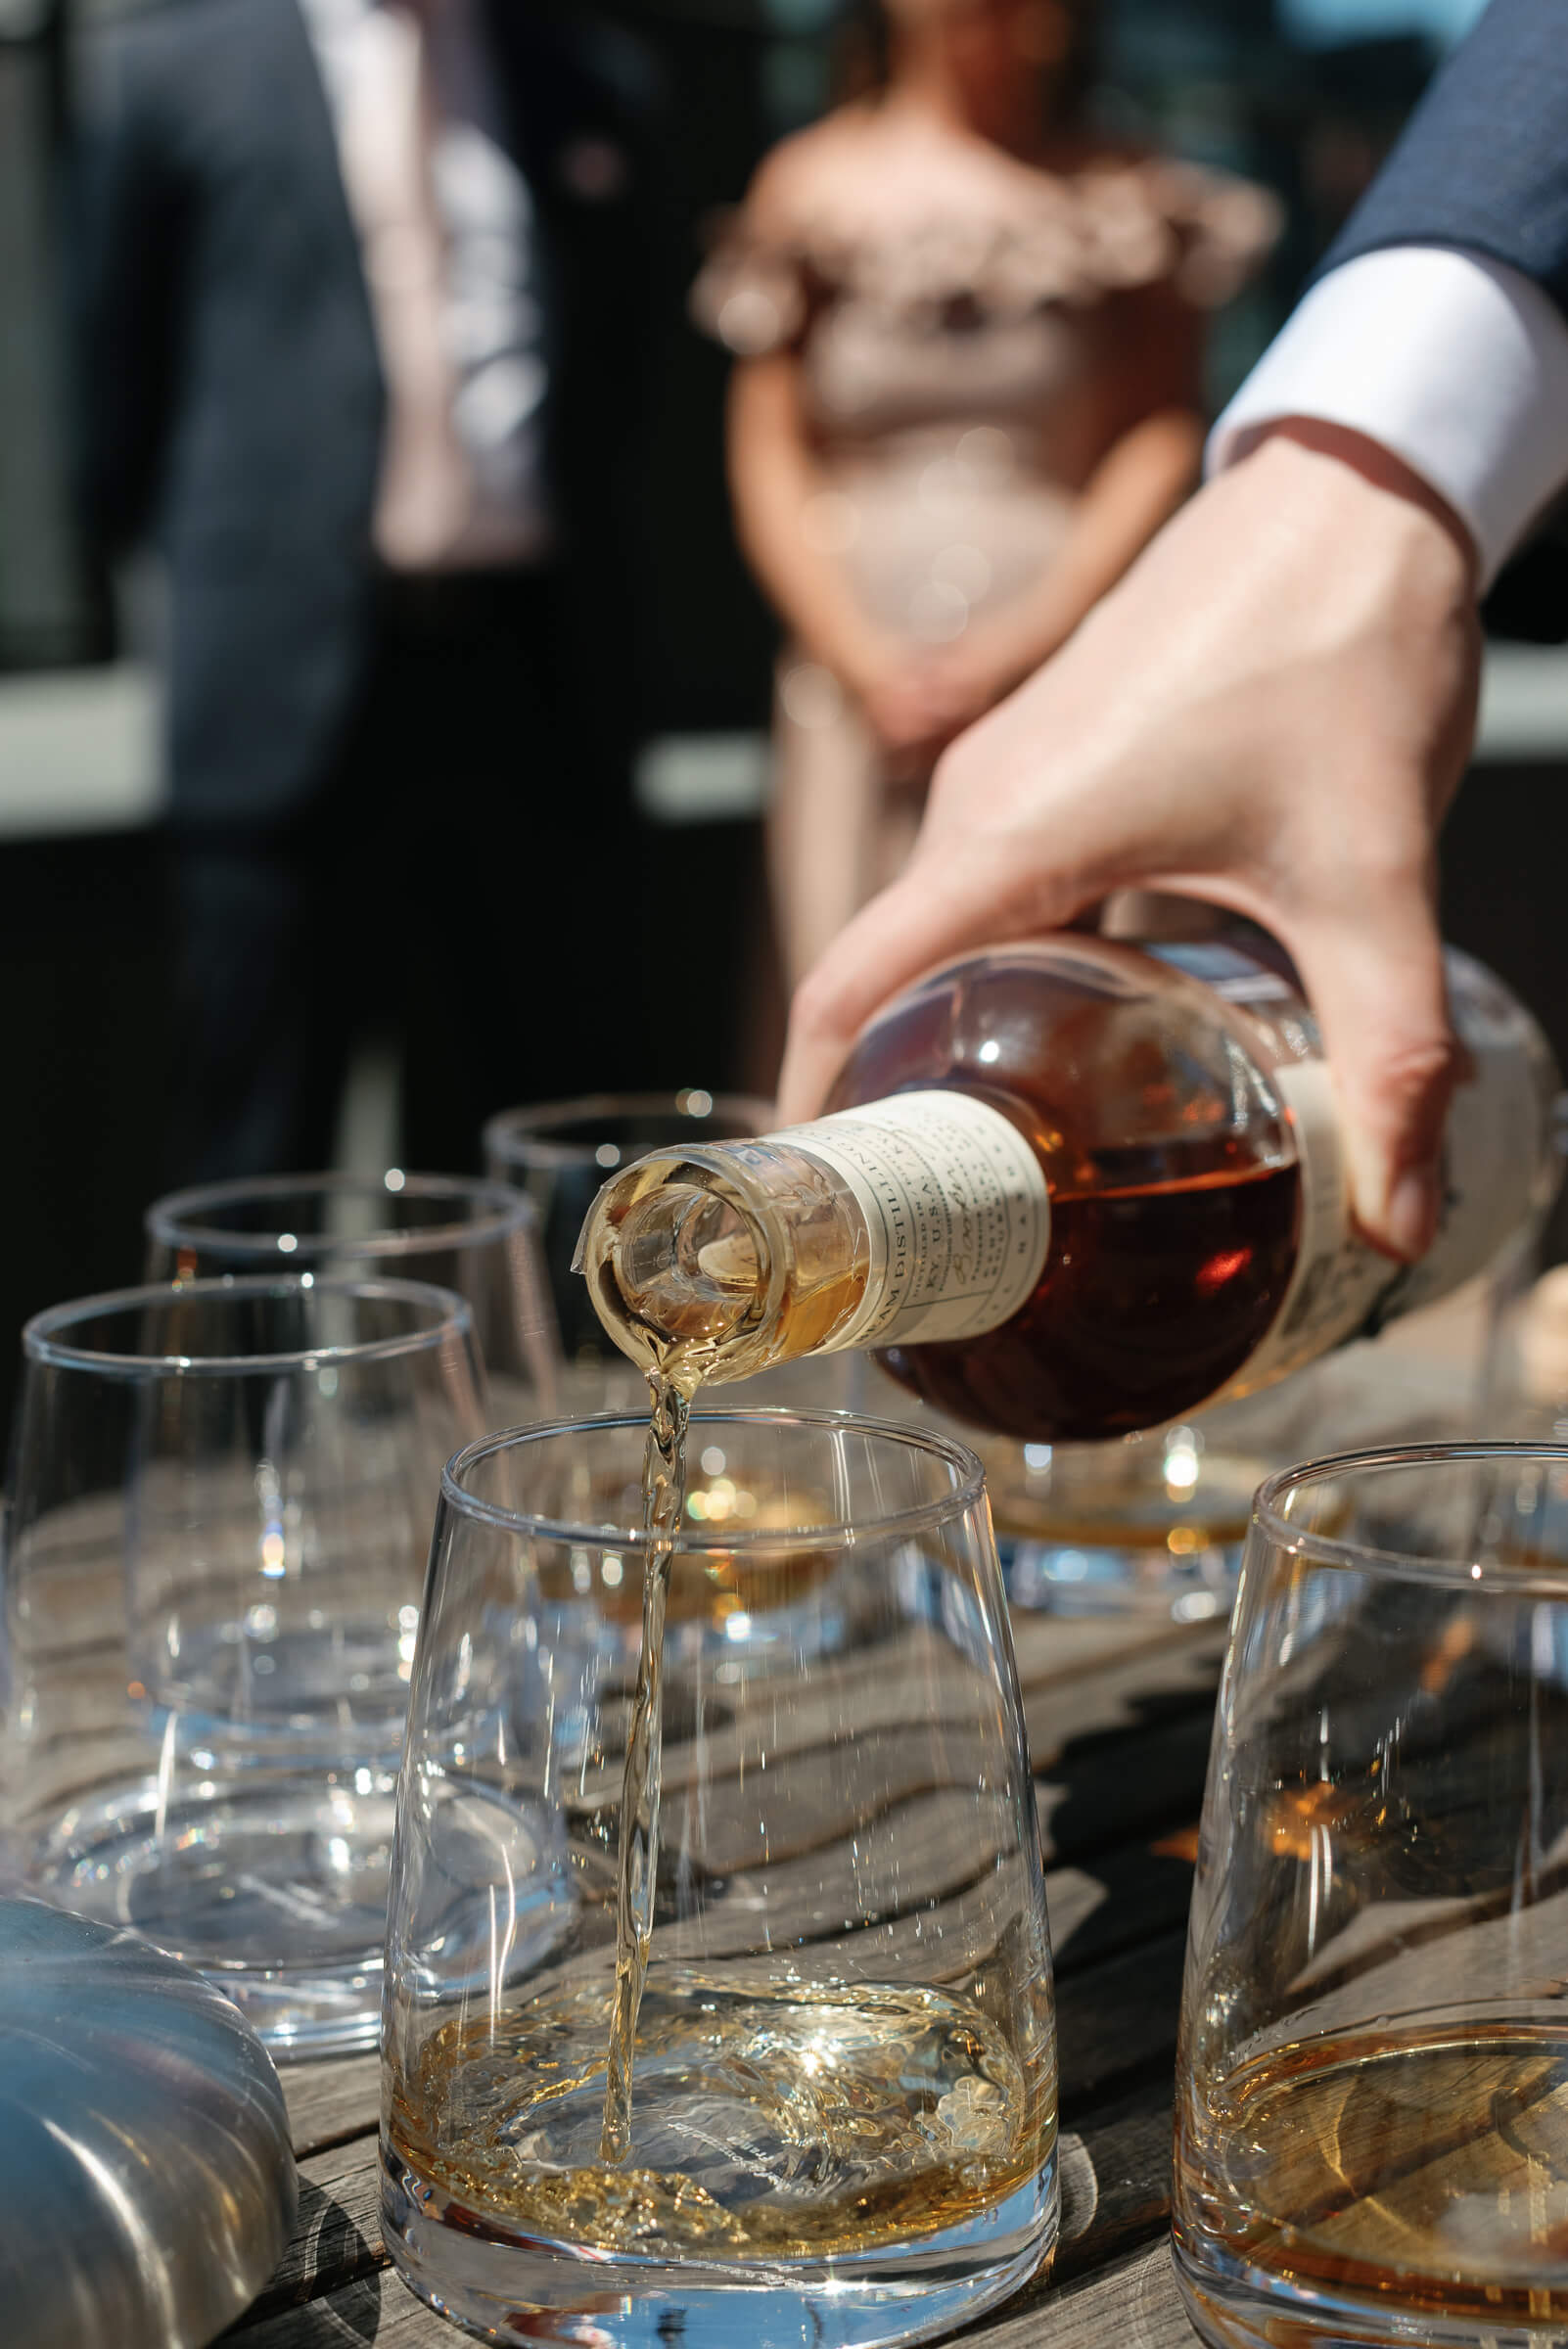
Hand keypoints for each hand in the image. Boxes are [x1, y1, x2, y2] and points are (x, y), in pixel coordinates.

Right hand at [778, 423, 1482, 1260]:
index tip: (828, 1203)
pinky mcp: (1053, 758)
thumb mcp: (1371, 876)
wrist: (1360, 491)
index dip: (818, 1100)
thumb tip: (1402, 1217)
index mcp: (1012, 836)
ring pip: (941, 934)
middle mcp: (982, 802)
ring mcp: (1010, 774)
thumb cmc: (1341, 648)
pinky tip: (1087, 1037)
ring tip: (1013, 1155)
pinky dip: (1010, 974)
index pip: (849, 988)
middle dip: (900, 1102)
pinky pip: (991, 889)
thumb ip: (1389, 1051)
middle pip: (885, 978)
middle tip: (949, 1223)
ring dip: (958, 1036)